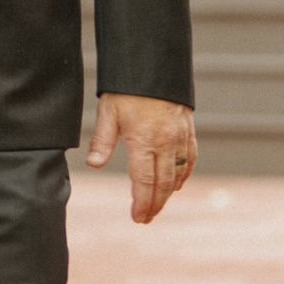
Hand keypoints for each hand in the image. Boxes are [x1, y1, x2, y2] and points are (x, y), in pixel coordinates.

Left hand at [89, 93, 196, 223]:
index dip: (142, 203)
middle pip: (163, 183)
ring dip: (169, 193)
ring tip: (158, 206)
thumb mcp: (108, 111)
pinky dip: (184, 174)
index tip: (138, 217)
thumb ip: (102, 140)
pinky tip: (177, 184)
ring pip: (178, 173)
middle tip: (146, 219)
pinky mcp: (187, 129)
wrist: (154, 64)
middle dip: (155, 204)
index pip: (144, 181)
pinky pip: (189, 158)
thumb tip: (93, 164)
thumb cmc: (128, 88)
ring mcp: (179, 136)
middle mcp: (165, 142)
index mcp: (144, 141)